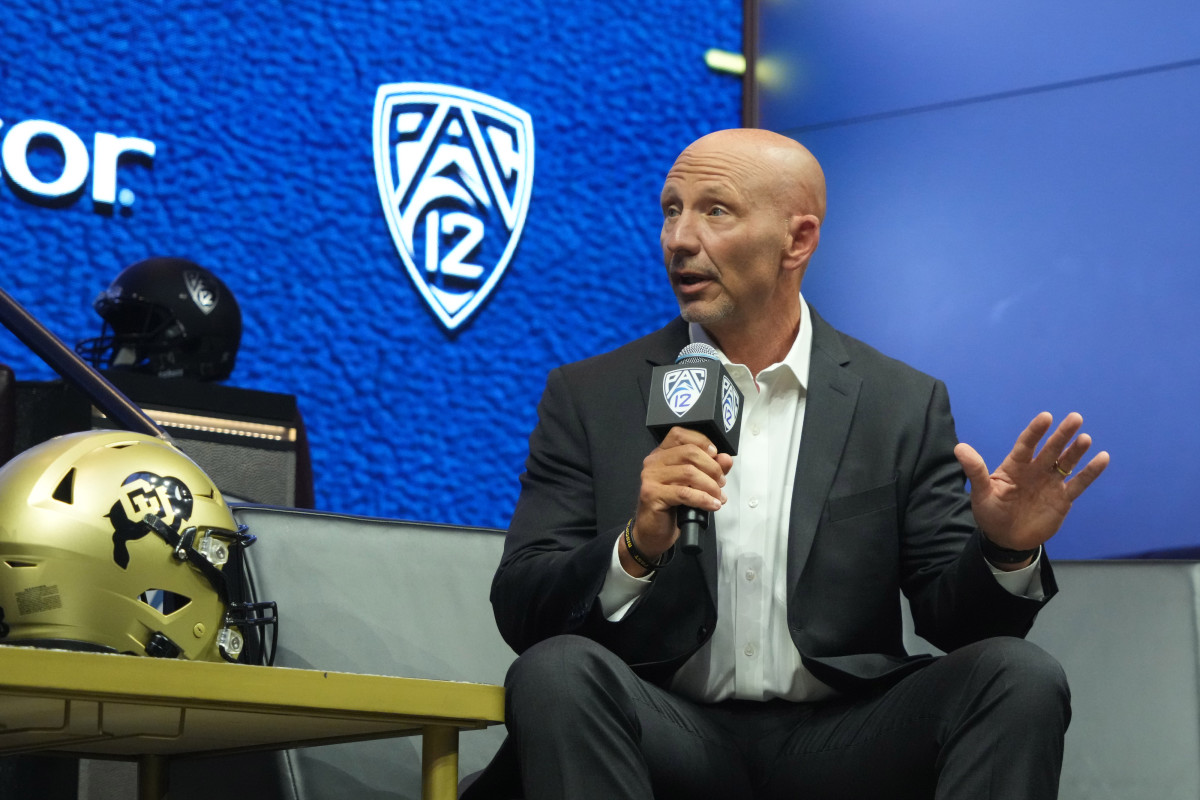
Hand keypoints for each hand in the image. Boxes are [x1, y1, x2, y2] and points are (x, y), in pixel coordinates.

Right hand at [621, 427, 732, 575]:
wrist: (653, 532)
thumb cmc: (672, 507)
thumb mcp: (695, 485)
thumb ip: (710, 469)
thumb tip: (726, 459)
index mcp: (662, 454)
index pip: (680, 435)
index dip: (702, 441)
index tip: (716, 455)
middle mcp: (653, 461)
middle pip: (689, 452)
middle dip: (712, 467)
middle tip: (721, 483)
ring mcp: (650, 477)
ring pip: (689, 472)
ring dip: (710, 485)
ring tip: (719, 497)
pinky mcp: (652, 494)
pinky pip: (684, 493)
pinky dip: (703, 499)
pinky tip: (712, 505)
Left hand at [954, 412, 1109, 552]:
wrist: (1006, 539)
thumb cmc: (991, 513)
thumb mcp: (981, 493)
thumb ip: (975, 470)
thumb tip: (959, 447)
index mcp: (1015, 466)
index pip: (1026, 444)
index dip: (1036, 432)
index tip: (1046, 417)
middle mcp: (1035, 470)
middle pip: (1051, 449)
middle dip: (1062, 434)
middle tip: (1075, 418)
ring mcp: (1050, 483)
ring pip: (1066, 463)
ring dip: (1076, 451)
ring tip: (1085, 438)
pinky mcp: (1063, 498)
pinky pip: (1078, 483)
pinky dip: (1090, 472)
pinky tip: (1102, 458)